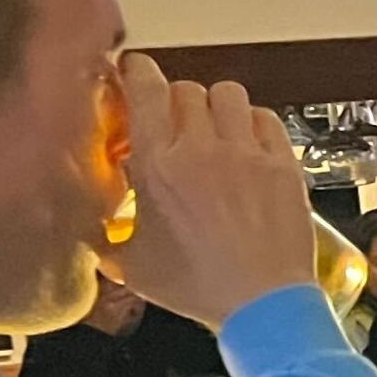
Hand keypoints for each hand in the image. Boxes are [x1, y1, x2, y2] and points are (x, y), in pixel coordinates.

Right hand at [114, 53, 313, 327]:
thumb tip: (93, 232)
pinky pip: (267, 117)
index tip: (134, 72)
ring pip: (229, 93)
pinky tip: (248, 142)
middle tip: (173, 120)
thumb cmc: (201, 288)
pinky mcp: (283, 164)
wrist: (262, 304)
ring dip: (216, 105)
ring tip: (213, 127)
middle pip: (187, 88)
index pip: (145, 88)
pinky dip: (254, 122)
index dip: (138, 72)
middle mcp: (203, 148)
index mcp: (159, 164)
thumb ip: (109, 237)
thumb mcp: (134, 265)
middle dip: (175, 99)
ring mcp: (247, 153)